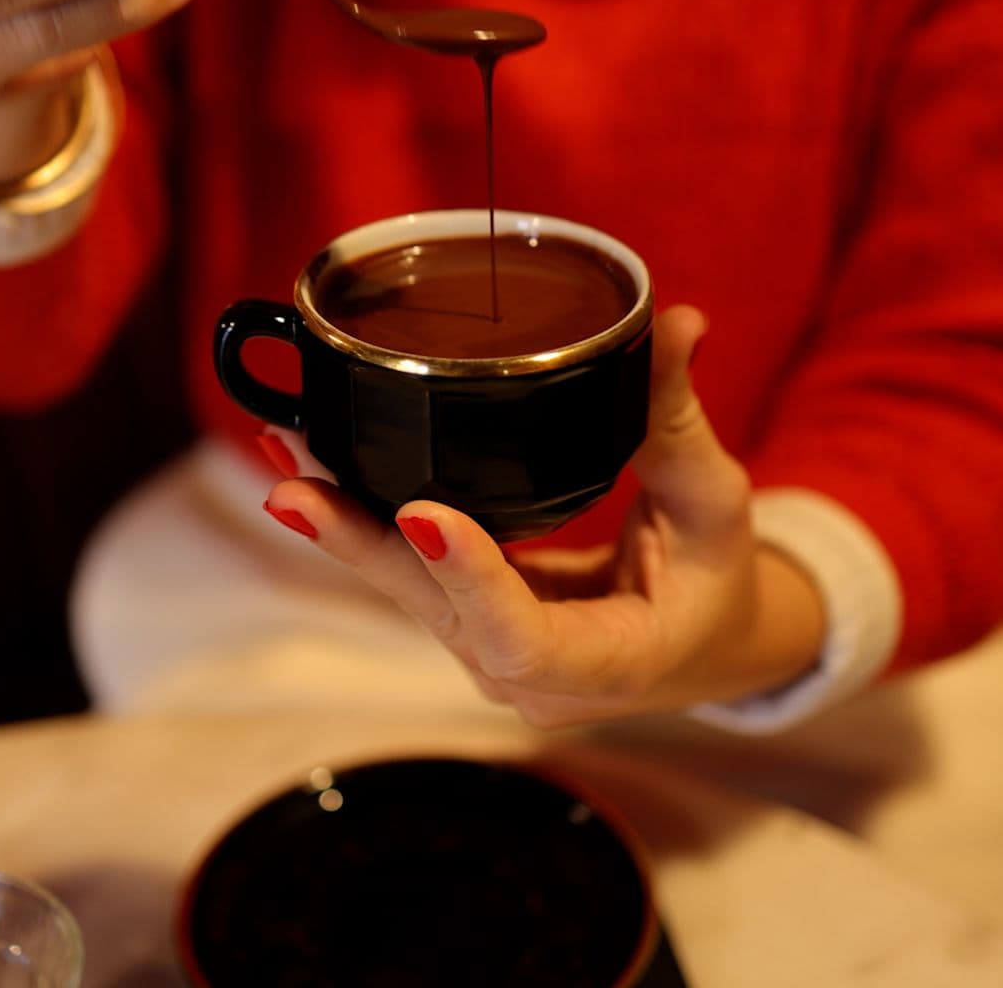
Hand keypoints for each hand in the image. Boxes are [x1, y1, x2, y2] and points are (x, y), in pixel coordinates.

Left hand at [261, 306, 828, 726]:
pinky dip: (359, 524)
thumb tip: (677, 323)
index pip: (523, 636)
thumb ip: (677, 422)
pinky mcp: (467, 628)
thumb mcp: (714, 504)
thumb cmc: (716, 580)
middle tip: (297, 481)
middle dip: (362, 542)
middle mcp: (533, 679)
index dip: (471, 578)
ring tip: (285, 453)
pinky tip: (305, 471)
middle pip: (436, 611)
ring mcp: (492, 660)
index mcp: (609, 664)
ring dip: (343, 527)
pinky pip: (408, 579)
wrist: (707, 643)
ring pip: (408, 595)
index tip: (423, 513)